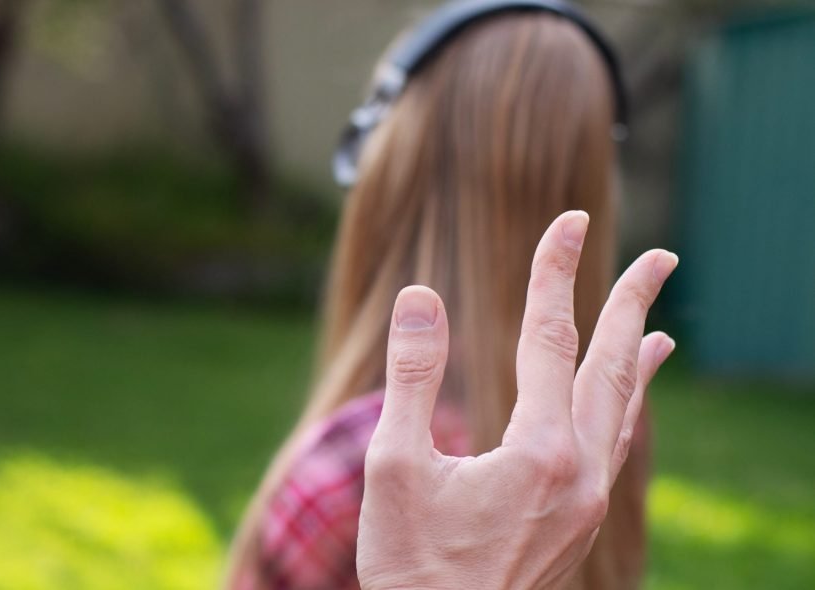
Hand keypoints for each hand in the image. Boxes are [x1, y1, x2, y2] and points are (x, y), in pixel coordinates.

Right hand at [356, 211, 676, 589]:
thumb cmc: (412, 565)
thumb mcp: (397, 466)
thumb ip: (414, 377)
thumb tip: (422, 297)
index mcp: (537, 450)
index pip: (550, 339)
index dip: (556, 274)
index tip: (570, 222)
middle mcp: (577, 472)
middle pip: (613, 368)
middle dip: (632, 305)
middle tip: (661, 258)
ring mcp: (585, 502)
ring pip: (623, 413)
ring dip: (639, 361)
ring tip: (662, 329)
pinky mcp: (578, 525)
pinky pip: (614, 450)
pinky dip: (626, 411)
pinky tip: (624, 408)